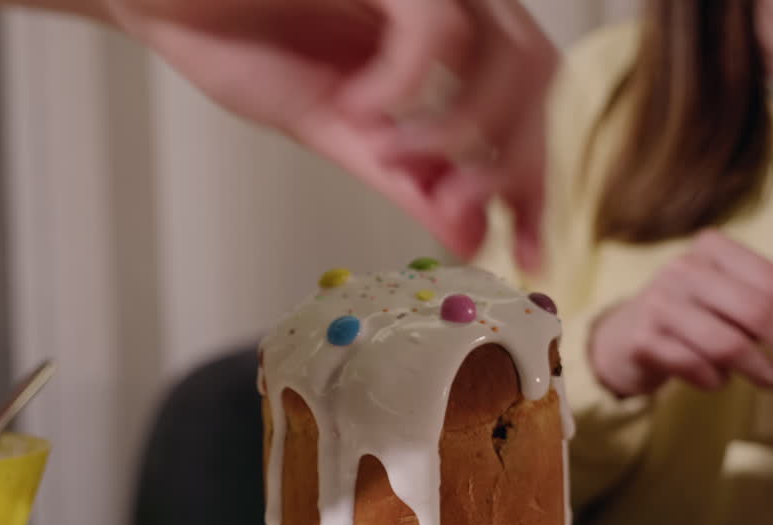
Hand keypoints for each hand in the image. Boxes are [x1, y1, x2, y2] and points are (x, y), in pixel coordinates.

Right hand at [103, 0, 556, 270]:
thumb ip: (403, 176)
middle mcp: (442, 2)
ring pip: (506, 48)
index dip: (538, 181)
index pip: (525, 105)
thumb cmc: (234, 36)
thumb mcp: (332, 130)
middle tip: (457, 207)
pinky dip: (405, 81)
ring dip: (458, 126)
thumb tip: (469, 233)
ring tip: (391, 153)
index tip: (531, 251)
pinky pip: (433, 21)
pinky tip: (357, 105)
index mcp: (437, 41)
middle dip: (509, 160)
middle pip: (535, 76)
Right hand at [589, 230, 772, 397]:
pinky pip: (697, 367)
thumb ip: (768, 305)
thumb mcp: (726, 296)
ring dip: (760, 369)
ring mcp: (659, 303)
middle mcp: (683, 269)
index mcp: (712, 249)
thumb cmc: (690, 318)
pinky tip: (718, 381)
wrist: (621, 338)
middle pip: (757, 311)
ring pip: (728, 343)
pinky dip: (716, 380)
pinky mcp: (643, 339)